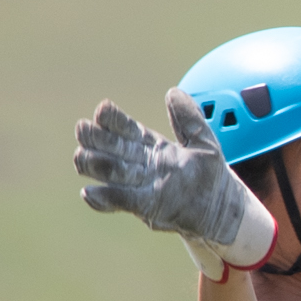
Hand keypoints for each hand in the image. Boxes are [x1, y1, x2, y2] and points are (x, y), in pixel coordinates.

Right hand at [74, 93, 273, 275]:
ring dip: (94, 165)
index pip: (126, 128)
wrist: (220, 207)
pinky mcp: (145, 207)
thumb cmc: (210, 173)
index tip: (102, 109)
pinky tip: (88, 193)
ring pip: (108, 172)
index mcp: (149, 144)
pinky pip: (120, 201)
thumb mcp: (204, 141)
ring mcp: (139, 185)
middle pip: (110, 148)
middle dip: (94, 139)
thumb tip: (173, 93)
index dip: (113, 120)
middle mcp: (139, 163)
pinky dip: (104, 198)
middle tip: (83, 129)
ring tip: (81, 156)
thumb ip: (189, 118)